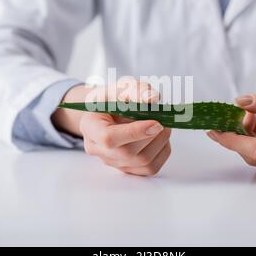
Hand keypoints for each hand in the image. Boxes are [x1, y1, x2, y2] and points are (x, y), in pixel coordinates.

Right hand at [52, 78, 171, 175]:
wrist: (108, 112)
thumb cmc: (113, 99)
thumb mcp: (121, 86)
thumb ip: (136, 90)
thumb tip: (152, 98)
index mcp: (90, 126)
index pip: (108, 138)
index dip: (134, 132)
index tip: (156, 122)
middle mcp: (97, 149)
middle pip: (128, 152)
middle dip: (153, 135)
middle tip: (165, 119)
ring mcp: (112, 162)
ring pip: (142, 162)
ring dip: (161, 142)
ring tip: (164, 126)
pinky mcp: (127, 169)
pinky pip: (150, 168)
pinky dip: (162, 152)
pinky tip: (160, 138)